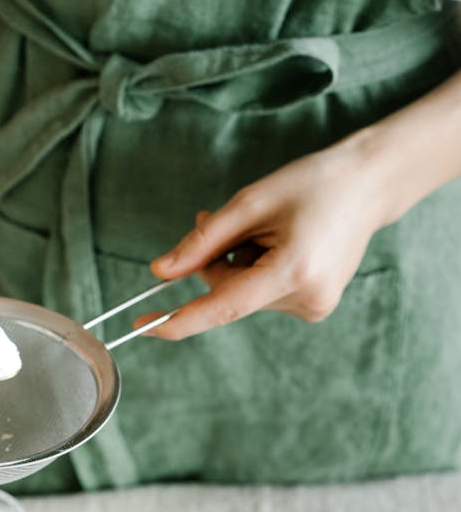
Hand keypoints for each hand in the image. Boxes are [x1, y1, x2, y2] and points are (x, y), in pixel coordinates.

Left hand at [143, 138, 388, 338]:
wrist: (369, 186)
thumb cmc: (312, 184)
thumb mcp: (251, 203)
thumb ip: (202, 241)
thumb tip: (161, 273)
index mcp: (293, 271)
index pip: (224, 306)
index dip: (179, 319)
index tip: (143, 327)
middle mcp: (307, 299)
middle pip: (228, 294)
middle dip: (215, 262)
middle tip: (218, 221)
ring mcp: (313, 308)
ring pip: (243, 296)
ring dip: (239, 264)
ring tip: (265, 229)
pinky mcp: (314, 308)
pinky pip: (262, 296)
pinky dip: (256, 272)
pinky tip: (281, 246)